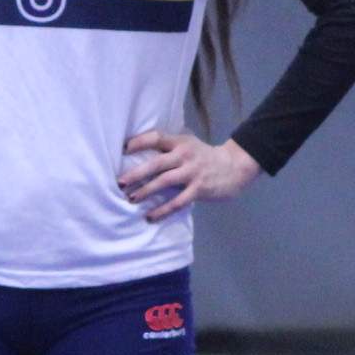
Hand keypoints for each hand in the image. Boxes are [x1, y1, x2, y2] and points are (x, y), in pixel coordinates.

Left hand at [118, 130, 259, 222]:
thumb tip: (138, 152)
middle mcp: (185, 156)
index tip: (123, 149)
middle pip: (157, 163)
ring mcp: (192, 173)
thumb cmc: (204, 156)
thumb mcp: (189, 144)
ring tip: (131, 199)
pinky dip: (162, 210)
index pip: (157, 138)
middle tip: (120, 182)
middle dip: (136, 173)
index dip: (140, 142)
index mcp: (180, 142)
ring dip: (146, 191)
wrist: (234, 166)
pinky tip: (150, 217)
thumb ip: (169, 147)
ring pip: (164, 182)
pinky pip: (177, 202)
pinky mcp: (199, 189)